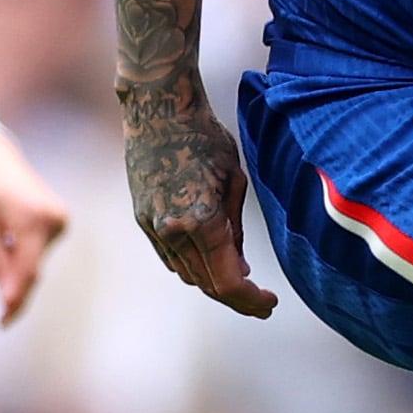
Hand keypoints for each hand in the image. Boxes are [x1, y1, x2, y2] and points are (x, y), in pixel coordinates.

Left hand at [0, 127, 71, 325]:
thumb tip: (11, 297)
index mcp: (34, 219)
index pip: (29, 270)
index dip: (15, 299)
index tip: (3, 323)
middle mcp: (54, 220)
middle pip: (34, 267)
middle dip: (11, 286)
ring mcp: (58, 219)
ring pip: (34, 259)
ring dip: (10, 269)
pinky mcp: (54, 218)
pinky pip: (36, 247)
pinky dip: (16, 256)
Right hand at [118, 84, 275, 316]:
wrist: (158, 109)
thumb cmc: (204, 137)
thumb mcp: (234, 182)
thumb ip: (235, 230)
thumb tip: (238, 267)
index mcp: (201, 221)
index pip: (228, 281)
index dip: (251, 300)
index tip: (270, 303)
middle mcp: (172, 230)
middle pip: (207, 284)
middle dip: (237, 298)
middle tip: (261, 303)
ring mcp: (153, 226)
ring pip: (186, 274)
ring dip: (213, 283)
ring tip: (241, 281)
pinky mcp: (142, 218)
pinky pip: (170, 257)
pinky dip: (192, 267)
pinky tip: (211, 262)